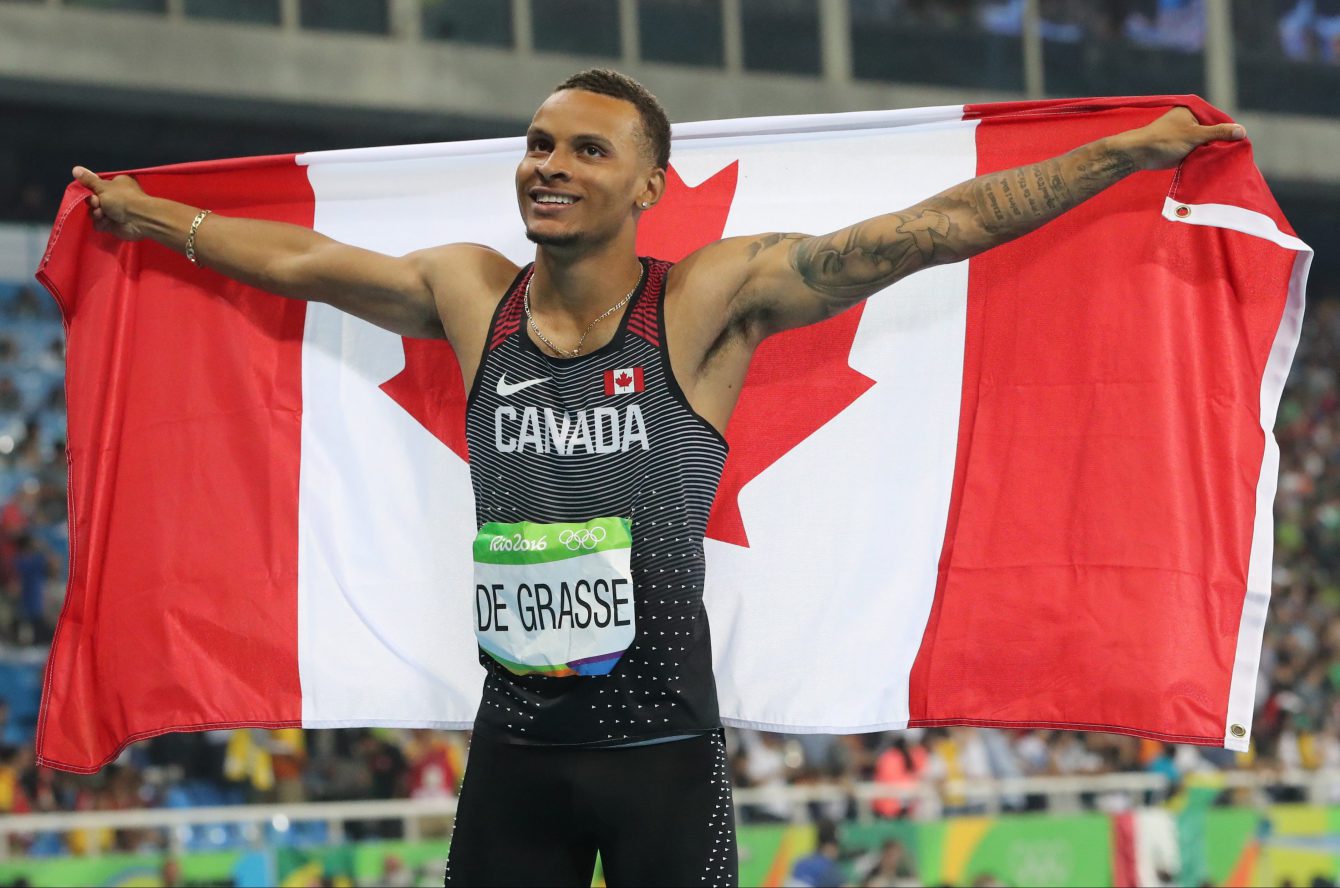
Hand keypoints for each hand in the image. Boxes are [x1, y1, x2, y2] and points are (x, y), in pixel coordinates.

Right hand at [72, 166, 147, 240]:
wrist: (139, 219)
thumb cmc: (123, 199)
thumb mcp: (103, 186)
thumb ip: (89, 180)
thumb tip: (76, 169)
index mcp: (116, 184)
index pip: (97, 186)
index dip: (91, 189)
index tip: (90, 191)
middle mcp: (116, 198)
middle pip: (94, 200)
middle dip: (93, 202)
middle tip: (97, 203)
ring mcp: (115, 212)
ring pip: (95, 212)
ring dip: (96, 213)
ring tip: (102, 213)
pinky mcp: (114, 225)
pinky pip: (100, 224)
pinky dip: (101, 223)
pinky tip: (106, 221)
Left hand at [1113, 107, 1245, 171]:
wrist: (1139, 154)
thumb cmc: (1164, 141)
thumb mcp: (1194, 135)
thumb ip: (1218, 132)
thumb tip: (1242, 131)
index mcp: (1194, 110)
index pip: (1220, 119)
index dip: (1229, 131)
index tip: (1240, 145)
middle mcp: (1191, 120)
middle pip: (1214, 131)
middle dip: (1222, 143)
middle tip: (1234, 156)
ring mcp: (1186, 134)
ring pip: (1207, 142)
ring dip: (1213, 151)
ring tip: (1225, 161)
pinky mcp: (1182, 146)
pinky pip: (1198, 150)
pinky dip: (1204, 156)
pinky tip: (1213, 164)